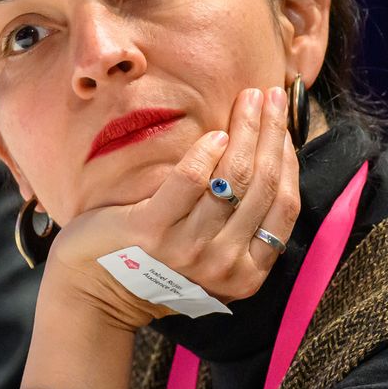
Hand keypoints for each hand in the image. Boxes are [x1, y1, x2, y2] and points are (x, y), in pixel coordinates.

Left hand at [45, 85, 300, 331]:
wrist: (98, 292)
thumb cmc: (160, 266)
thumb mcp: (215, 260)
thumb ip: (243, 225)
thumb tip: (271, 158)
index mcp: (248, 273)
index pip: (284, 206)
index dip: (289, 161)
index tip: (285, 128)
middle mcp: (224, 264)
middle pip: (262, 184)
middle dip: (272, 132)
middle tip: (271, 96)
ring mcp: (189, 249)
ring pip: (233, 177)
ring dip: (245, 129)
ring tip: (248, 100)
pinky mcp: (153, 229)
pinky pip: (190, 179)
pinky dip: (206, 151)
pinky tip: (214, 133)